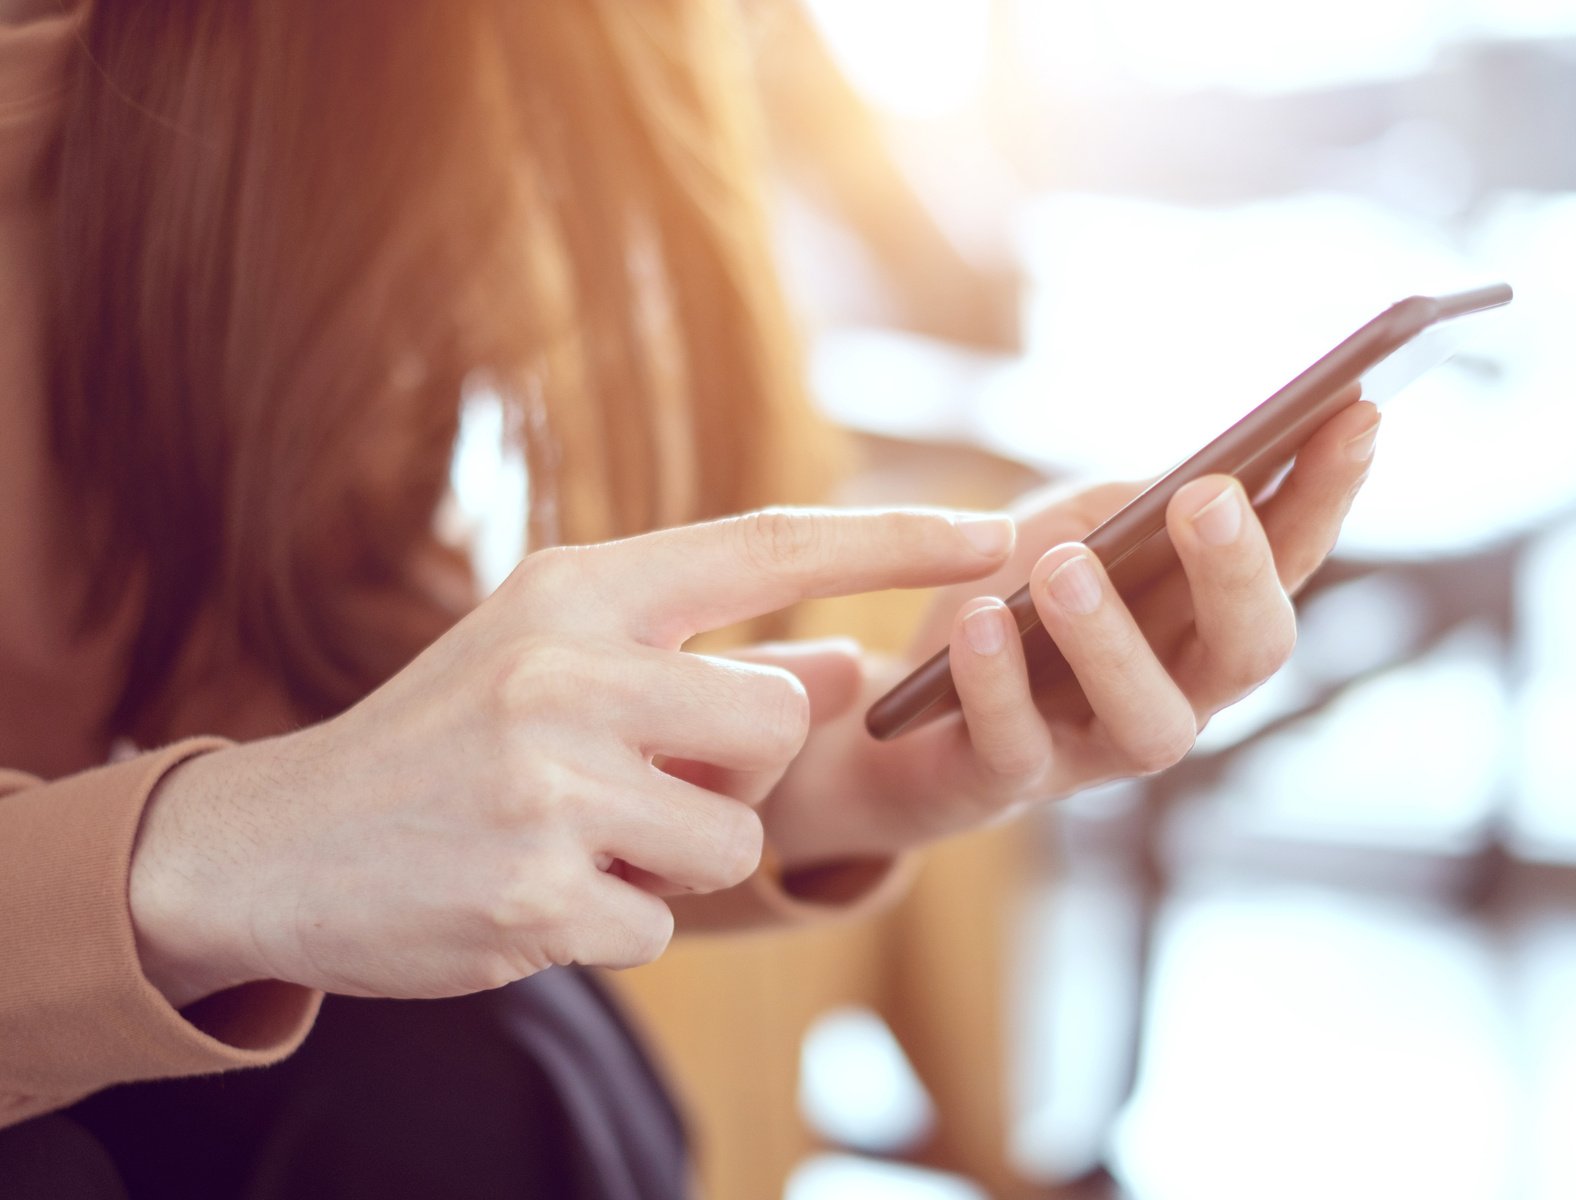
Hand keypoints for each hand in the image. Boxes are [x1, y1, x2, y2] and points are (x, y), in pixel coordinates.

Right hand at [127, 508, 1015, 1006]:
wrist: (279, 844)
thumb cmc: (449, 738)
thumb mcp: (562, 660)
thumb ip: (703, 658)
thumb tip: (847, 666)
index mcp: (575, 591)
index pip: (767, 547)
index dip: (892, 542)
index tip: (994, 533)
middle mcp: (562, 669)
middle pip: (773, 722)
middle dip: (736, 767)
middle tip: (632, 777)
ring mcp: (546, 785)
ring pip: (733, 835)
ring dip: (676, 857)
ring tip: (577, 837)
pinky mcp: (534, 896)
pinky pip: (663, 922)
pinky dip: (619, 921)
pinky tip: (535, 892)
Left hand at [760, 401, 1380, 866]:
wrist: (893, 710)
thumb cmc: (1011, 601)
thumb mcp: (1074, 526)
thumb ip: (1139, 503)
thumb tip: (1215, 469)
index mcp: (1206, 620)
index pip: (1290, 557)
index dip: (1329, 493)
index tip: (1359, 412)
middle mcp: (1178, 692)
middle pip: (1250, 652)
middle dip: (1238, 574)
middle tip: (1206, 499)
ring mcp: (1096, 750)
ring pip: (1148, 721)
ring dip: (1110, 638)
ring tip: (1067, 564)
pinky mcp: (1004, 781)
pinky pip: (1015, 747)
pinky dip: (996, 684)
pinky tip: (979, 621)